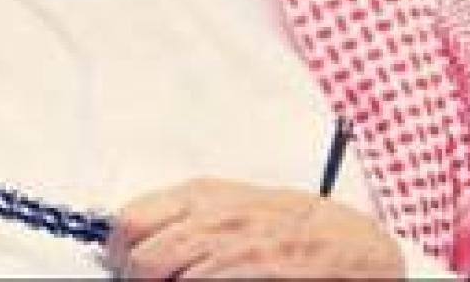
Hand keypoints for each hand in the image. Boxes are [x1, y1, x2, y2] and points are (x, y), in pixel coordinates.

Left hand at [107, 178, 404, 278]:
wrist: (350, 245)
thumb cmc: (289, 222)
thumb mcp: (230, 202)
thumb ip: (183, 213)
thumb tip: (129, 234)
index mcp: (201, 196)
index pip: (129, 222)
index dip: (118, 251)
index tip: (123, 263)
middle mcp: (211, 223)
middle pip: (140, 261)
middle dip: (140, 278)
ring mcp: (230, 257)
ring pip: (167, 281)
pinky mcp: (250, 278)